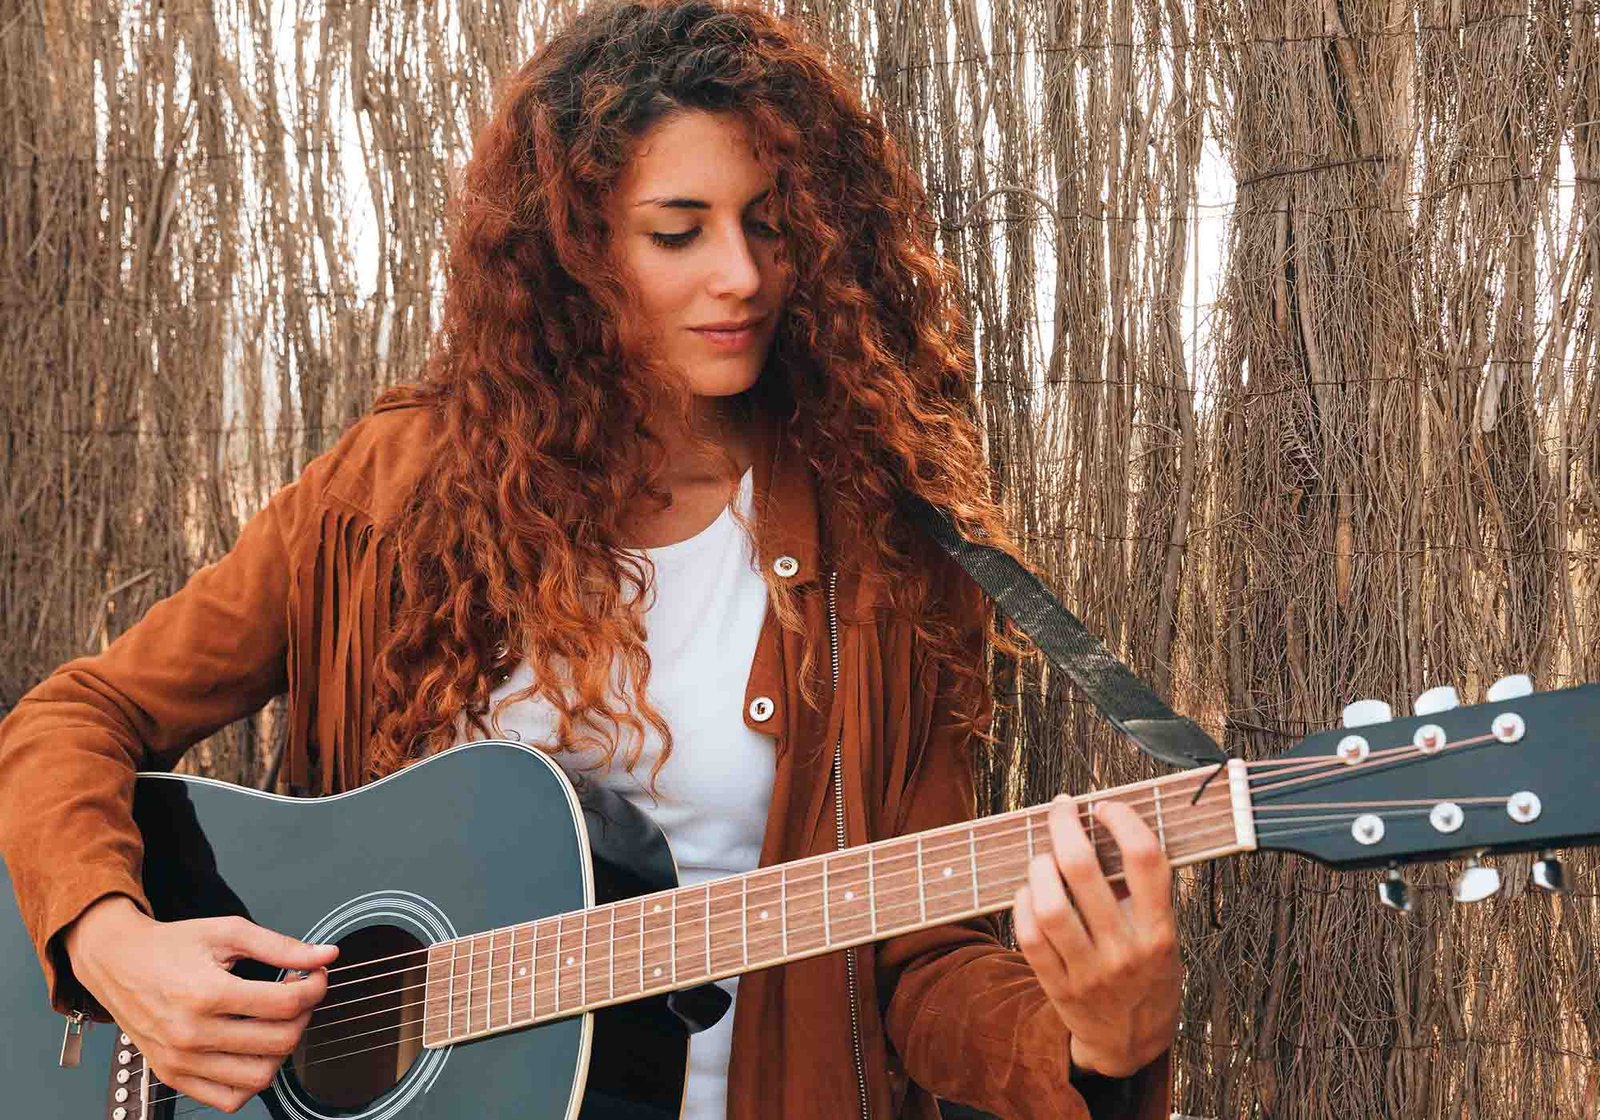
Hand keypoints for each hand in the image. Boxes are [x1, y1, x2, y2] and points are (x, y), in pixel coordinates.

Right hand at [63, 894, 338, 1113]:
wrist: (117, 962)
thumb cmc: (170, 946)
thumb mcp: (228, 932)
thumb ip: (281, 946)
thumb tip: (325, 955)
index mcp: (207, 994)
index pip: (286, 1005)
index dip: (315, 987)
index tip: (315, 976)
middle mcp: (192, 1034)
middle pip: (279, 1041)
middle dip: (303, 1016)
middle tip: (297, 995)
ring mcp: (181, 1061)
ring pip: (259, 1077)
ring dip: (281, 1050)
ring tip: (274, 1022)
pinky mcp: (172, 1076)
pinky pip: (227, 1099)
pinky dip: (250, 1080)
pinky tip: (252, 1050)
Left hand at [1011, 795, 1181, 1078]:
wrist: (1130, 1043)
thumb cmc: (1147, 973)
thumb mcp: (1162, 935)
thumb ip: (1141, 893)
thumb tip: (1102, 828)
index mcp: (1160, 931)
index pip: (1145, 859)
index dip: (1123, 819)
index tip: (1105, 805)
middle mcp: (1126, 951)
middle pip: (1084, 869)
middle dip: (1064, 825)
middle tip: (1061, 807)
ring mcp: (1089, 971)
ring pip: (1048, 903)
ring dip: (1039, 866)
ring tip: (1044, 856)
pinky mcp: (1057, 987)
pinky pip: (1029, 935)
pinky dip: (1022, 903)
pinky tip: (1028, 891)